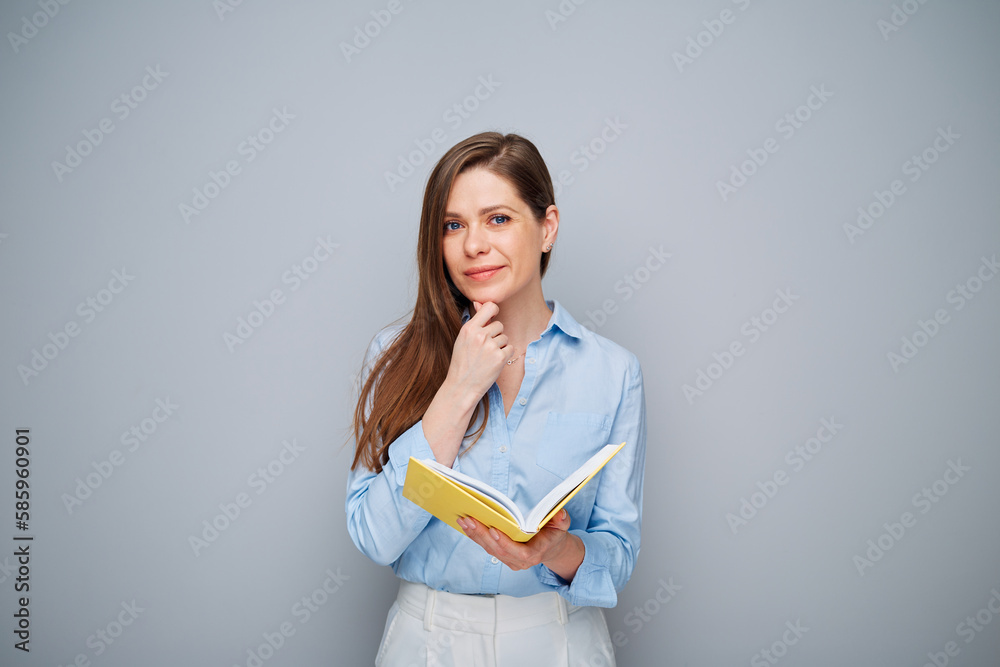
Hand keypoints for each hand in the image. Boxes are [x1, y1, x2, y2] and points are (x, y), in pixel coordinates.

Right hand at [444, 301, 510, 400]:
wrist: (462, 386)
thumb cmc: (462, 363)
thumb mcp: (463, 339)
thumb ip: (475, 322)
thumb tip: (480, 303)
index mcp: (469, 328)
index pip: (489, 307)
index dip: (494, 311)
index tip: (493, 317)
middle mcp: (480, 335)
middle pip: (499, 325)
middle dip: (495, 335)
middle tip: (484, 348)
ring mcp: (491, 347)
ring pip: (505, 338)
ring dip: (500, 346)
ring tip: (487, 357)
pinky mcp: (500, 358)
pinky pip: (510, 348)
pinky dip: (505, 356)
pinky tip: (493, 362)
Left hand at [455, 509, 583, 579]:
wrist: (551, 547)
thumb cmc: (555, 534)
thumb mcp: (563, 525)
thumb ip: (562, 520)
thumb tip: (559, 514)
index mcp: (535, 554)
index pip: (519, 552)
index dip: (505, 543)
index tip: (493, 529)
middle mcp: (520, 561)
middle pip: (498, 550)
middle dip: (482, 535)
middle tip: (469, 520)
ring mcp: (510, 560)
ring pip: (489, 549)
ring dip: (475, 535)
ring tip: (463, 520)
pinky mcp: (502, 556)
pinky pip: (487, 547)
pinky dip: (475, 536)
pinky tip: (466, 525)